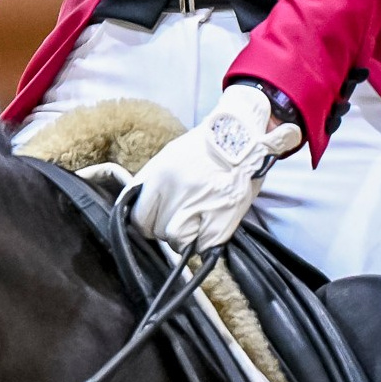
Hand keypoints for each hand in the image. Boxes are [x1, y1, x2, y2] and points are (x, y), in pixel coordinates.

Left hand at [130, 84, 302, 251]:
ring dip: (186, 239)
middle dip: (166, 230)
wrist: (241, 135)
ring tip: (196, 226)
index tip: (155, 222)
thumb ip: (152, 182)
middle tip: (180, 220)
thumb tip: (140, 207)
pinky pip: (204, 246)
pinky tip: (210, 229)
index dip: (146, 223)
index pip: (138, 217)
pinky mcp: (223, 216)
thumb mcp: (169, 156)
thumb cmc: (205, 147)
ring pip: (178, 241)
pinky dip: (206, 243)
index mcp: (159, 175)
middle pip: (157, 230)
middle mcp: (176, 191)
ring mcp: (200, 204)